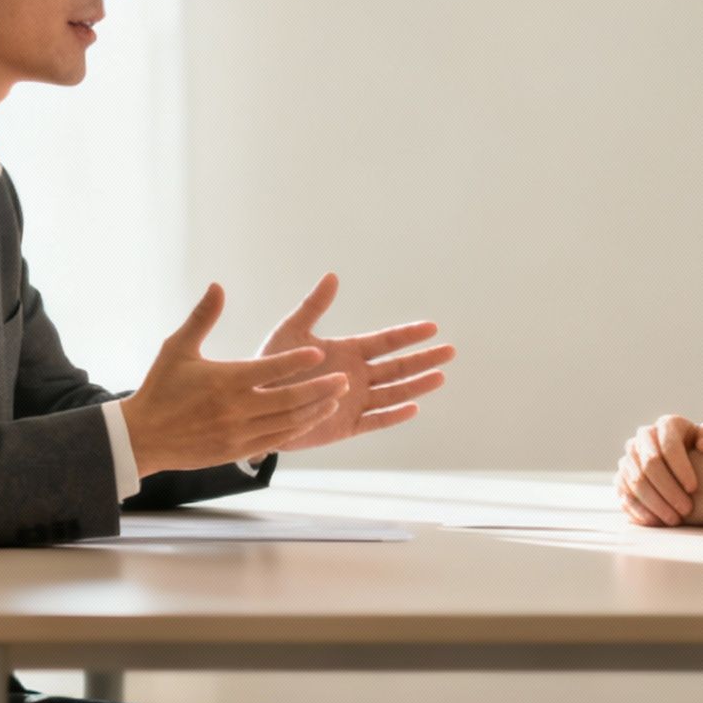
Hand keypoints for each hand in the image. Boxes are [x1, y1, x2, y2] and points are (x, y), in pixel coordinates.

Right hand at [121, 283, 349, 475]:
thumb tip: (218, 286)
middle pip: (290, 399)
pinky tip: (312, 418)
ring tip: (335, 397)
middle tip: (344, 379)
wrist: (143, 437)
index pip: (270, 370)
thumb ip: (202, 317)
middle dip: (321, 389)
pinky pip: (277, 440)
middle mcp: (236, 408)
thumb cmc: (161, 387)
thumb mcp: (178, 348)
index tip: (321, 353)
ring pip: (288, 422)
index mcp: (226, 380)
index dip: (297, 362)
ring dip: (315, 410)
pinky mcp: (237, 450)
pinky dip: (298, 429)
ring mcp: (239, 432)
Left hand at [258, 272, 453, 451]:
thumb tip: (332, 276)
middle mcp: (357, 376)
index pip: (385, 342)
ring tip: (440, 377)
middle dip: (424, 359)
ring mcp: (354, 401)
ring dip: (416, 385)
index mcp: (348, 352)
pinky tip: (413, 407)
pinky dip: (394, 415)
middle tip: (449, 351)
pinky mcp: (346, 425)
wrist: (253, 404)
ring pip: (393, 393)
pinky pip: (375, 421)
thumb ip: (313, 307)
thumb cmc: (270, 366)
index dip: (408, 335)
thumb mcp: (291, 332)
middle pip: (398, 367)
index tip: (432, 327)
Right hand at [617, 414, 702, 526]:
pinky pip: (624, 495)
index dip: (679, 468)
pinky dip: (639, 510)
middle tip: (686, 510)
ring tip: (675, 520)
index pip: (668, 445)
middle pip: (649, 464)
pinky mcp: (622, 478)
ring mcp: (629, 458)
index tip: (694, 489)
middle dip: (668, 489)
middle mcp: (643, 438)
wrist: (694, 463)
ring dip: (655, 503)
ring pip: (635, 481)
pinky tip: (656, 522)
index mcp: (666, 425)